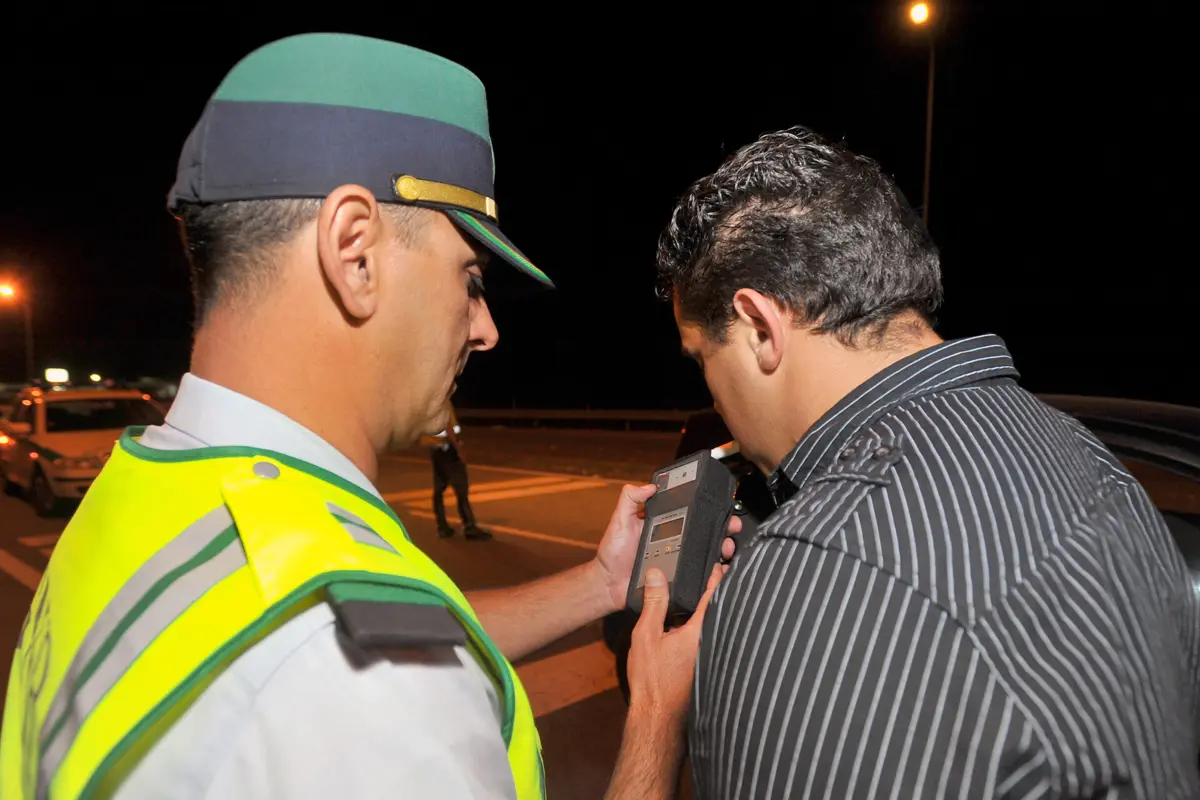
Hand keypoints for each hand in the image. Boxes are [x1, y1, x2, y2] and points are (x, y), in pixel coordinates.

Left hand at [594, 485, 742, 612]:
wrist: (609, 585)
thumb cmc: (612, 554)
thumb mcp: (619, 520)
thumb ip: (630, 499)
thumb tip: (650, 485)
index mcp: (663, 525)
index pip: (690, 514)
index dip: (707, 509)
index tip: (720, 504)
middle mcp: (674, 541)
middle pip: (705, 532)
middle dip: (723, 527)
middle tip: (732, 526)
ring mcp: (678, 560)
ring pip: (707, 552)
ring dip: (722, 547)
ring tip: (727, 546)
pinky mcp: (679, 578)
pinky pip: (700, 574)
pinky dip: (713, 571)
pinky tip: (720, 567)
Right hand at [625, 564, 723, 728]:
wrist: (657, 717)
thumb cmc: (652, 680)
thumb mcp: (646, 635)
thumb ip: (654, 602)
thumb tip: (656, 574)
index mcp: (700, 631)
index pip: (714, 596)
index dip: (717, 577)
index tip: (719, 563)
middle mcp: (712, 642)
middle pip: (719, 610)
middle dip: (715, 593)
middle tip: (712, 574)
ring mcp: (710, 656)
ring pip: (714, 626)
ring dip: (708, 612)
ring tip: (697, 597)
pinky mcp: (706, 666)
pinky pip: (708, 639)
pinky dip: (702, 629)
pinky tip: (688, 626)